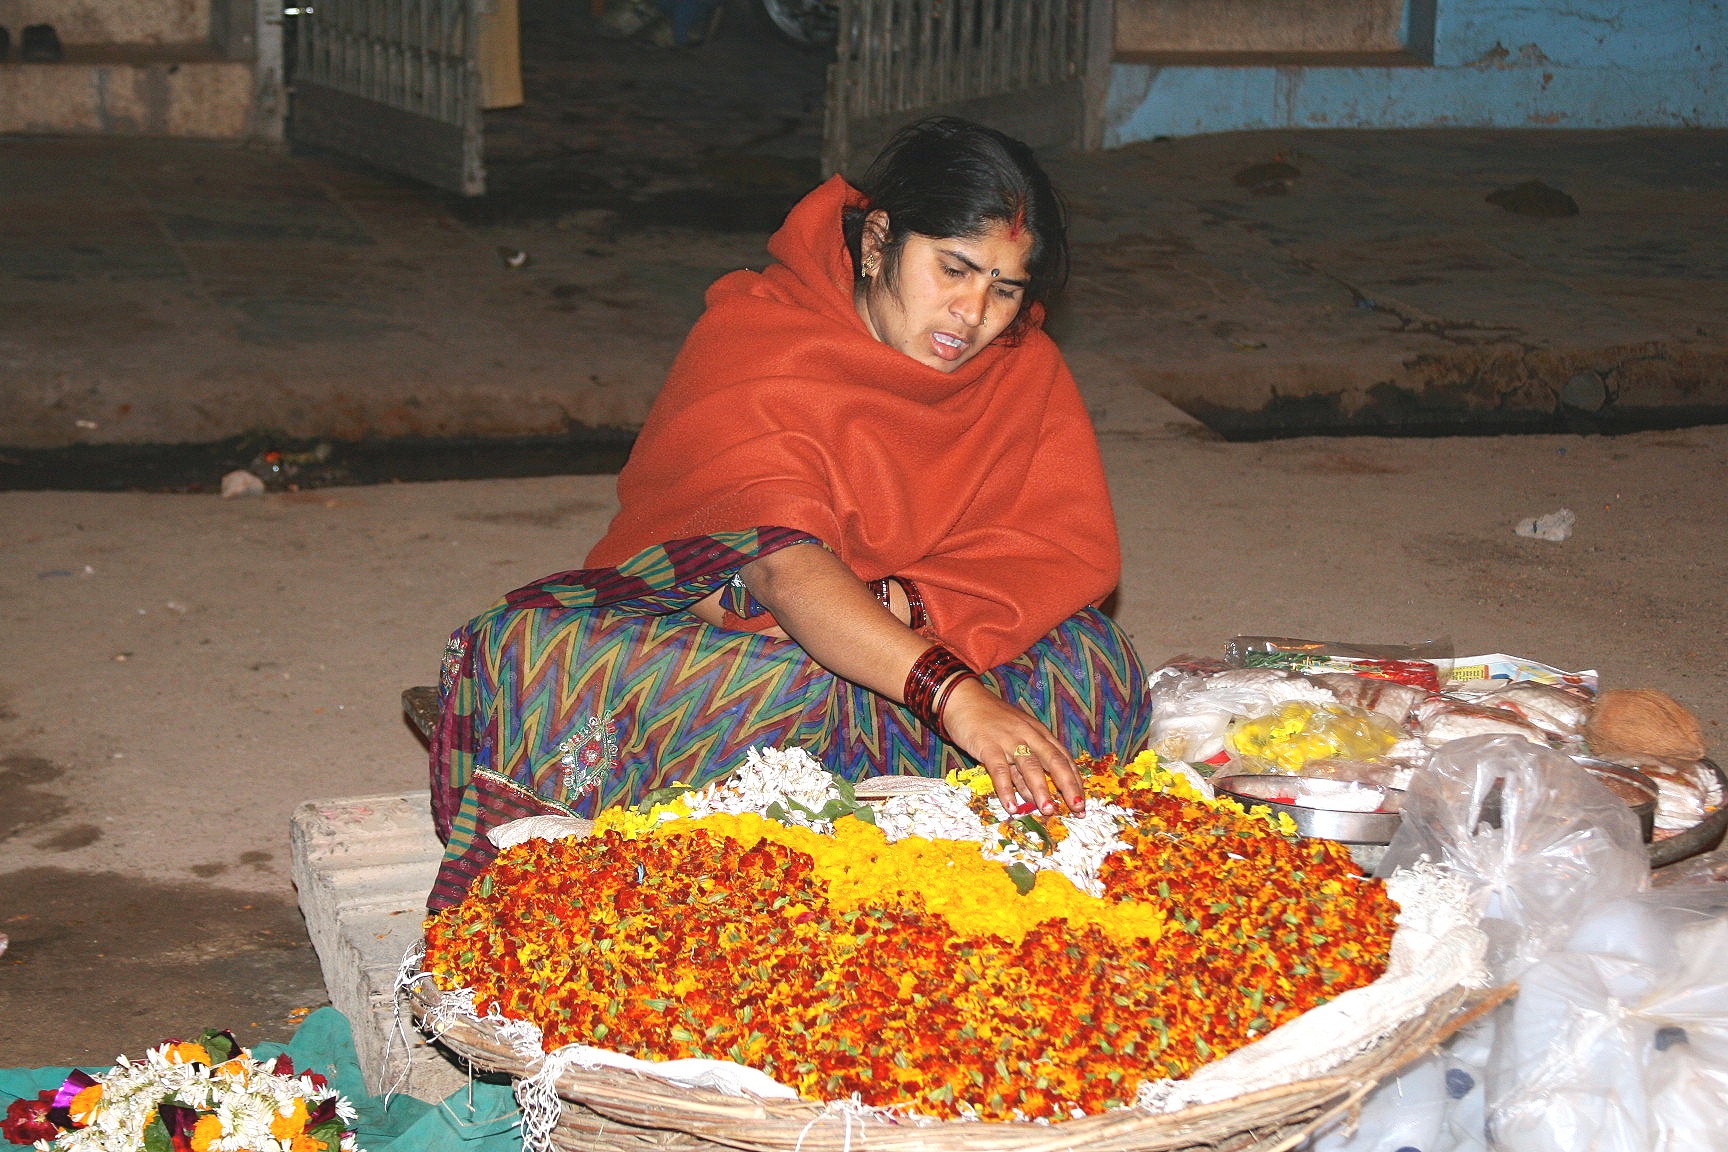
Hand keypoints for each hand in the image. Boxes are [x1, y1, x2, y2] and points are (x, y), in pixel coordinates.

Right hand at [939, 678, 1084, 816]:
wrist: (964, 699)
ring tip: (1048, 810)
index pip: (1063, 758)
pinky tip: (1011, 806)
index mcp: (1039, 734)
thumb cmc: (992, 721)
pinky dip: (1006, 789)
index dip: (1074, 781)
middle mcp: (1029, 736)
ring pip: (1030, 766)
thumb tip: (1037, 799)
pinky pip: (999, 770)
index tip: (1082, 802)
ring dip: (1041, 790)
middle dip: (1068, 786)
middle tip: (1077, 808)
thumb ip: (1025, 769)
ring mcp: (1009, 740)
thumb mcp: (1015, 740)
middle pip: (1054, 761)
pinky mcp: (988, 745)